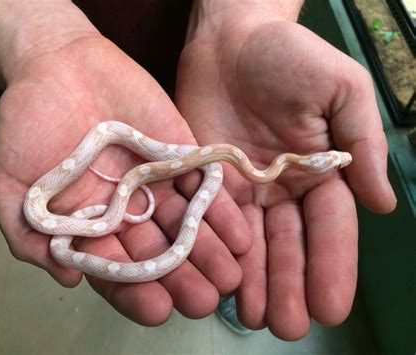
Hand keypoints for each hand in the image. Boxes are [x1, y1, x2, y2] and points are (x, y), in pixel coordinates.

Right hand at [0, 2, 246, 325]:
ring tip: (231, 275)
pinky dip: (221, 208)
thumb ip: (28, 234)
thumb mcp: (9, 182)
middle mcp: (128, 211)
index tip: (158, 309)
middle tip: (205, 300)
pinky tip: (240, 233)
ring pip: (186, 224)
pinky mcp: (179, 153)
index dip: (135, 291)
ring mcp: (157, 182)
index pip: (115, 268)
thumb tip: (67, 278)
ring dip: (210, 250)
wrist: (55, 64)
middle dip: (182, 278)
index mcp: (91, 224)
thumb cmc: (26, 123)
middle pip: (158, 252)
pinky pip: (203, 184)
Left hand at [175, 4, 395, 338]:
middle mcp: (282, 187)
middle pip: (289, 244)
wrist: (230, 38)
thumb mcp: (342, 90)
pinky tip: (222, 282)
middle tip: (289, 326)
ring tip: (256, 318)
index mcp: (319, 171)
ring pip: (252, 242)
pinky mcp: (207, 179)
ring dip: (255, 281)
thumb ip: (362, 144)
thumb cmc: (290, 55)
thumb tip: (382, 204)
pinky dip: (219, 252)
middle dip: (291, 285)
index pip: (330, 227)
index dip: (332, 266)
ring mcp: (243, 187)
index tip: (332, 307)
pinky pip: (214, 221)